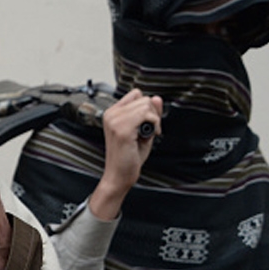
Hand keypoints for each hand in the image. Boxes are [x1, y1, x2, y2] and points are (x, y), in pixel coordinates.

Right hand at [89, 89, 162, 219]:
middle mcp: (111, 115)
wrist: (119, 175)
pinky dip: (154, 125)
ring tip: (148, 134)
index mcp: (112, 113)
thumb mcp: (142, 130)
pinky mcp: (122, 129)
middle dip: (152, 114)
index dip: (146, 107)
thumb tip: (156, 98)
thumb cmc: (128, 157)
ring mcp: (115, 121)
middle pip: (143, 98)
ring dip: (154, 120)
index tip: (147, 122)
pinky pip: (146, 115)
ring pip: (146, 104)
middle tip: (149, 131)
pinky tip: (149, 136)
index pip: (135, 94)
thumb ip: (149, 114)